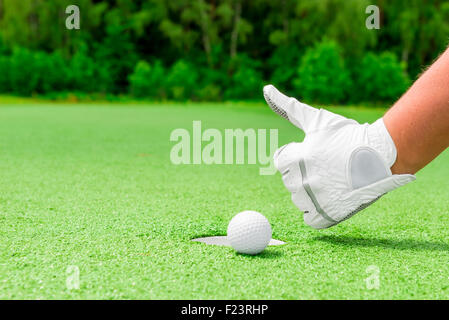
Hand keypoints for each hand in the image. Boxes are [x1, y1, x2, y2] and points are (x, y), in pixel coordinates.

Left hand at [263, 85, 415, 228]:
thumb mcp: (316, 119)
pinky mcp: (327, 216)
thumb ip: (287, 107)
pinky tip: (331, 198)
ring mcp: (314, 201)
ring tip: (333, 180)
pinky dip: (317, 212)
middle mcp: (301, 182)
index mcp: (294, 159)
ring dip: (311, 193)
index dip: (297, 156)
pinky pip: (310, 219)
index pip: (281, 162)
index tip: (315, 153)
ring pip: (299, 200)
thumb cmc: (347, 135)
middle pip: (290, 181)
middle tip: (327, 166)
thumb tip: (265, 88)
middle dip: (304, 174)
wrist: (382, 154)